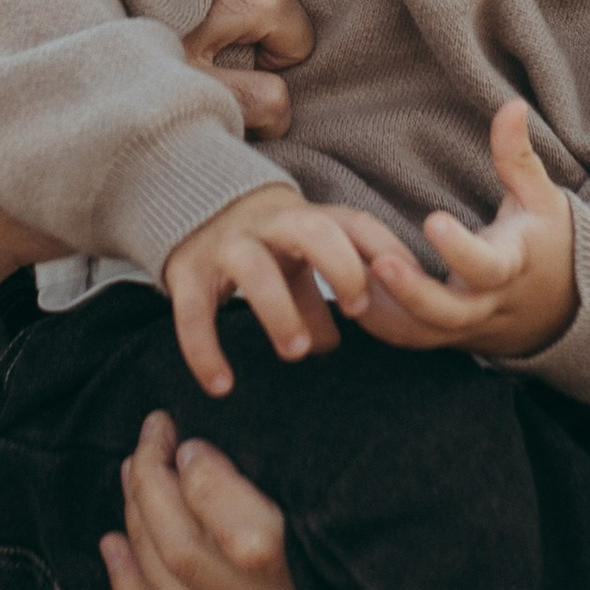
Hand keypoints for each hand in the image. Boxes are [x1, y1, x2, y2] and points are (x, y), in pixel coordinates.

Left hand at [101, 412, 357, 589]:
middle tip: (151, 441)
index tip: (194, 442)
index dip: (203, 479)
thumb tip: (282, 429)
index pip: (243, 536)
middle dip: (154, 488)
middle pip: (190, 561)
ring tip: (129, 478)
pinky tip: (114, 553)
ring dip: (137, 531)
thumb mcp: (410, 540)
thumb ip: (351, 497)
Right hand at [161, 185, 373, 398]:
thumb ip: (326, 292)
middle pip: (312, 231)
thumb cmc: (267, 242)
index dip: (383, 251)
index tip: (403, 285)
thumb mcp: (301, 258)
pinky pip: (192, 310)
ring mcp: (226, 245)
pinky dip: (204, 350)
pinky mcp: (187, 271)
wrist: (191, 202)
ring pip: (253, 268)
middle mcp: (269, 225)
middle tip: (357, 311)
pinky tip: (222, 386)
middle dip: (341, 267)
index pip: (354, 224)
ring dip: (279, 310)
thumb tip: (335, 343)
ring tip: (296, 352)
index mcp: (307, 218)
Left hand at [344, 104, 578, 361]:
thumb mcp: (540, 199)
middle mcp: (486, 304)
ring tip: (342, 277)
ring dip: (381, 313)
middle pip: (449, 313)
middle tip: (378, 263)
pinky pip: (408, 338)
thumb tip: (512, 105)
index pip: (488, 266)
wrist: (561, 308)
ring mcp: (463, 326)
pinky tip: (342, 291)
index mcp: (512, 266)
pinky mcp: (444, 337)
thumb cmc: (544, 242)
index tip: (433, 219)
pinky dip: (376, 322)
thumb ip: (518, 157)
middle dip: (412, 293)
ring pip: (421, 334)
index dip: (460, 249)